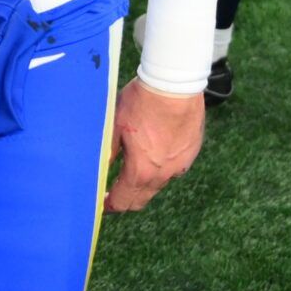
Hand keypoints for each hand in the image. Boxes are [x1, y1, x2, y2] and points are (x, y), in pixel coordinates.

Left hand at [104, 79, 204, 212]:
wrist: (175, 84)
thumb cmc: (142, 101)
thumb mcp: (114, 126)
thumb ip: (108, 153)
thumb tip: (98, 171)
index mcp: (142, 170)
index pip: (124, 202)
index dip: (111, 206)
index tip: (102, 203)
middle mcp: (164, 174)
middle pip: (142, 199)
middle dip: (126, 200)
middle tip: (114, 193)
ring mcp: (181, 163)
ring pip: (159, 183)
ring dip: (144, 183)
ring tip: (132, 168)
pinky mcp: (192, 151)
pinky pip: (174, 167)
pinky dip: (161, 167)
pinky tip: (154, 151)